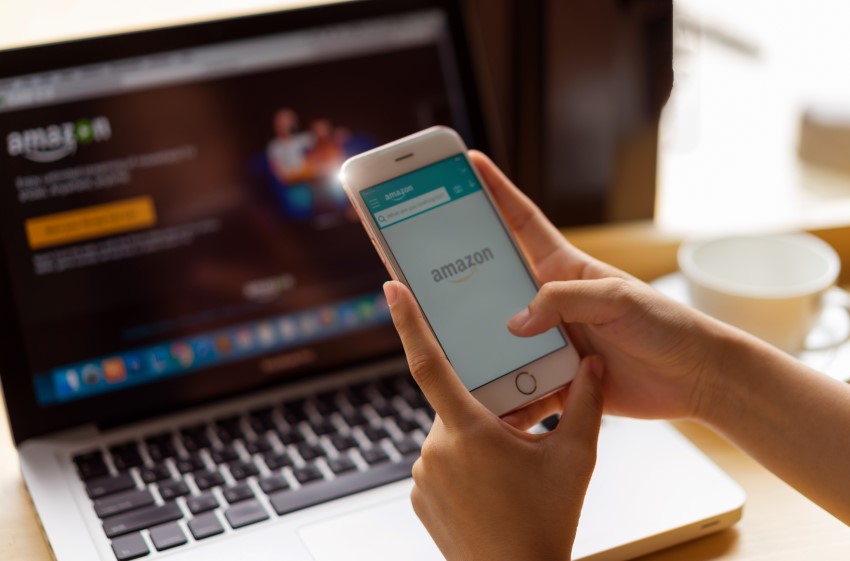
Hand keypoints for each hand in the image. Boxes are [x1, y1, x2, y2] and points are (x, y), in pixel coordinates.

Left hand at [385, 280, 603, 560]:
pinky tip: (494, 488)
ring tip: (511, 470)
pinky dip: (465, 464)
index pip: (430, 364)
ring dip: (477, 437)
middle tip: (519, 429)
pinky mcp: (419, 497)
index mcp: (469, 430)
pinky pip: (441, 462)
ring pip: (450, 434)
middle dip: (485, 406)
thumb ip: (586, 404)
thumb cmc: (546, 522)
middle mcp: (436, 448)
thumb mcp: (575, 458)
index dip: (409, 322)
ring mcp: (423, 475)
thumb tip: (594, 363)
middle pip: (456, 403)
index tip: (393, 290)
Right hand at [466, 151, 726, 426]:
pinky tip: (482, 397)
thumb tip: (515, 324)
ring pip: (499, 338)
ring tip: (442, 341)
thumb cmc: (665, 324)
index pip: (522, 221)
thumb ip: (563, 301)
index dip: (496, 192)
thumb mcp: (617, 299)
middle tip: (422, 265)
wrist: (694, 378)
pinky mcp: (555, 376)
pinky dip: (502, 391)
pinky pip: (519, 383)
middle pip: (494, 282)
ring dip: (476, 343)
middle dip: (459, 274)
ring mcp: (551, 339)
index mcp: (564, 267)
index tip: (469, 165)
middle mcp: (550, 301)